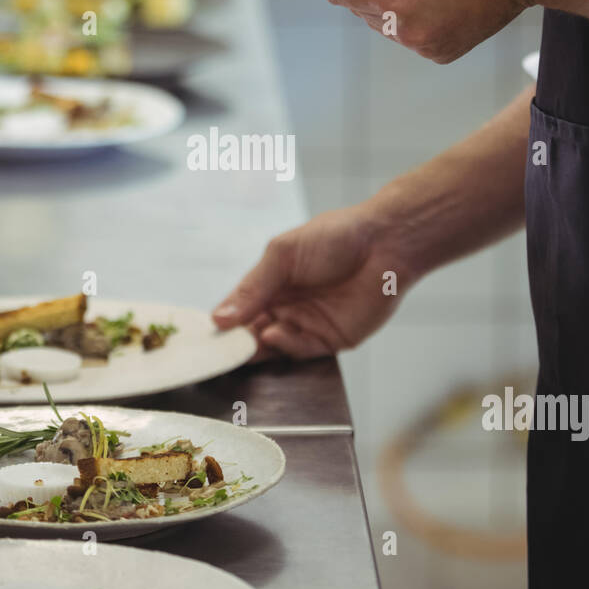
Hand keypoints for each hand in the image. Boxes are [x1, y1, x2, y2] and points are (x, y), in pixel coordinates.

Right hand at [211, 201, 413, 358]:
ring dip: (256, 348)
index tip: (203, 336)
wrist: (385, 243)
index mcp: (270, 286)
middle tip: (217, 350)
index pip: (237, 310)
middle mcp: (284, 309)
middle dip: (234, 343)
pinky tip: (274, 334)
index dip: (221, 323)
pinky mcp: (329, 341)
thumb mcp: (283, 255)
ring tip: (244, 343)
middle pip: (250, 334)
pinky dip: (284, 346)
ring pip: (272, 347)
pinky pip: (300, 351)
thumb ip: (253, 287)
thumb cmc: (334, 237)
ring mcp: (306, 326)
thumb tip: (219, 317)